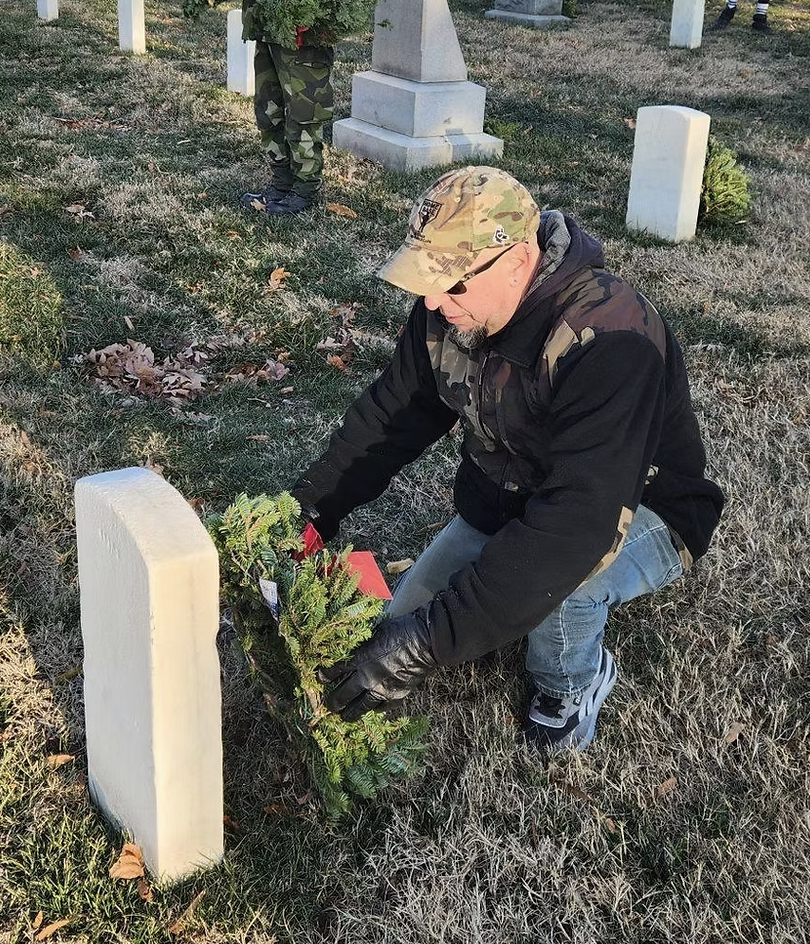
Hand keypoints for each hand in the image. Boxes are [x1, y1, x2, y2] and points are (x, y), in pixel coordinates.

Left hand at [321, 607, 437, 720]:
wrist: (426, 641)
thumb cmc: (402, 630)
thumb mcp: (375, 631)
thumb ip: (363, 644)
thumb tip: (353, 647)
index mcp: (360, 658)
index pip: (335, 671)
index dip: (326, 676)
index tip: (321, 679)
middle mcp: (367, 677)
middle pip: (343, 694)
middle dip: (333, 701)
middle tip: (328, 705)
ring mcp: (381, 689)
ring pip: (360, 707)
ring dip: (349, 713)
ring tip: (344, 716)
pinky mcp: (396, 696)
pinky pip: (381, 708)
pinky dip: (374, 709)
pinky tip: (371, 709)